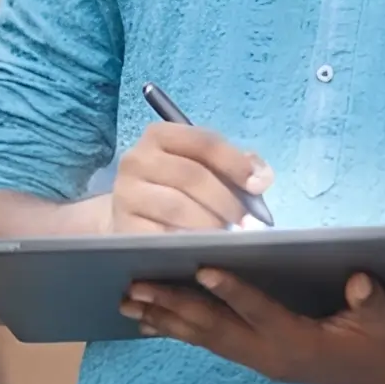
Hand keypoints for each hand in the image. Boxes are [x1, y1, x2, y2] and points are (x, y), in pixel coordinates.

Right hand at [108, 122, 273, 233]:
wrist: (129, 213)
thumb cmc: (176, 186)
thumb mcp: (202, 165)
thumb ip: (235, 165)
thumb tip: (262, 177)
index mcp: (160, 135)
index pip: (204, 142)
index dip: (235, 163)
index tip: (259, 185)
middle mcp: (137, 159)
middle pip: (192, 176)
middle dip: (227, 200)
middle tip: (248, 222)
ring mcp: (126, 194)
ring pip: (177, 207)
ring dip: (210, 223)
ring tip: (229, 236)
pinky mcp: (122, 227)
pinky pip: (160, 236)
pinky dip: (187, 242)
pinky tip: (203, 248)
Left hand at [121, 269, 384, 383]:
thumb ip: (371, 299)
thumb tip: (357, 281)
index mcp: (300, 342)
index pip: (260, 312)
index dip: (233, 291)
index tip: (202, 269)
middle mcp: (273, 356)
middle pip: (217, 330)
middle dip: (174, 308)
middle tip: (135, 288)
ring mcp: (264, 361)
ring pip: (208, 340)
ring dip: (167, 320)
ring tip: (130, 304)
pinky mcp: (262, 358)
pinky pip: (215, 345)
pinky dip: (182, 331)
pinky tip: (156, 323)